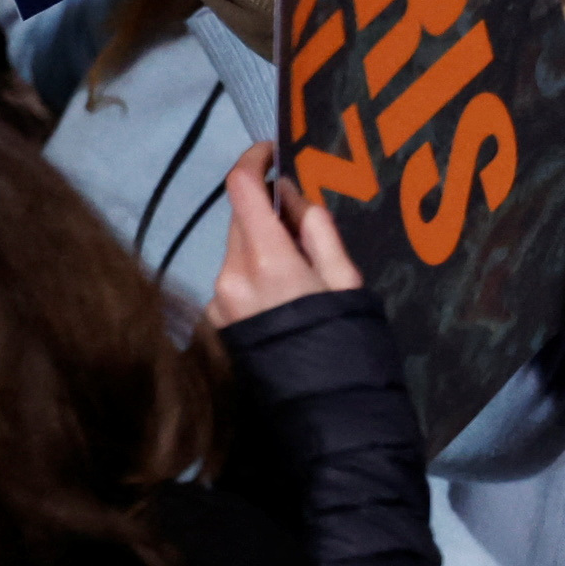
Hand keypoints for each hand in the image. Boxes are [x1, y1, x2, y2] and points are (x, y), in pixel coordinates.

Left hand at [205, 140, 363, 326]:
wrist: (329, 414)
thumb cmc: (349, 343)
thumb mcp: (346, 280)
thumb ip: (316, 229)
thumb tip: (290, 194)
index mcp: (265, 261)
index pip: (241, 188)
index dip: (253, 160)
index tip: (271, 151)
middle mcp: (230, 276)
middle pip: (240, 220)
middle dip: (268, 212)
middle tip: (306, 227)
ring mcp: (218, 301)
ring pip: (236, 249)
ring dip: (262, 244)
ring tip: (302, 273)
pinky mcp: (216, 320)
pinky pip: (235, 279)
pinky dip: (255, 273)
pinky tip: (284, 299)